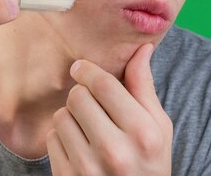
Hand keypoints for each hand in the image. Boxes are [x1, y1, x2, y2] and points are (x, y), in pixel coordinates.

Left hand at [47, 44, 172, 175]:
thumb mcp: (158, 127)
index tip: (81, 68)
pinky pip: (51, 139)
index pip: (104, 84)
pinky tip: (79, 148)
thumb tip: (143, 47)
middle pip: (78, 96)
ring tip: (88, 130)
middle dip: (82, 95)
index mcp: (143, 133)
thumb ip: (144, 87)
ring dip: (70, 117)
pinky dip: (61, 138)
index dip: (88, 70)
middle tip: (92, 106)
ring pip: (61, 116)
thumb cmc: (149, 163)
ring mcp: (88, 168)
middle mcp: (115, 151)